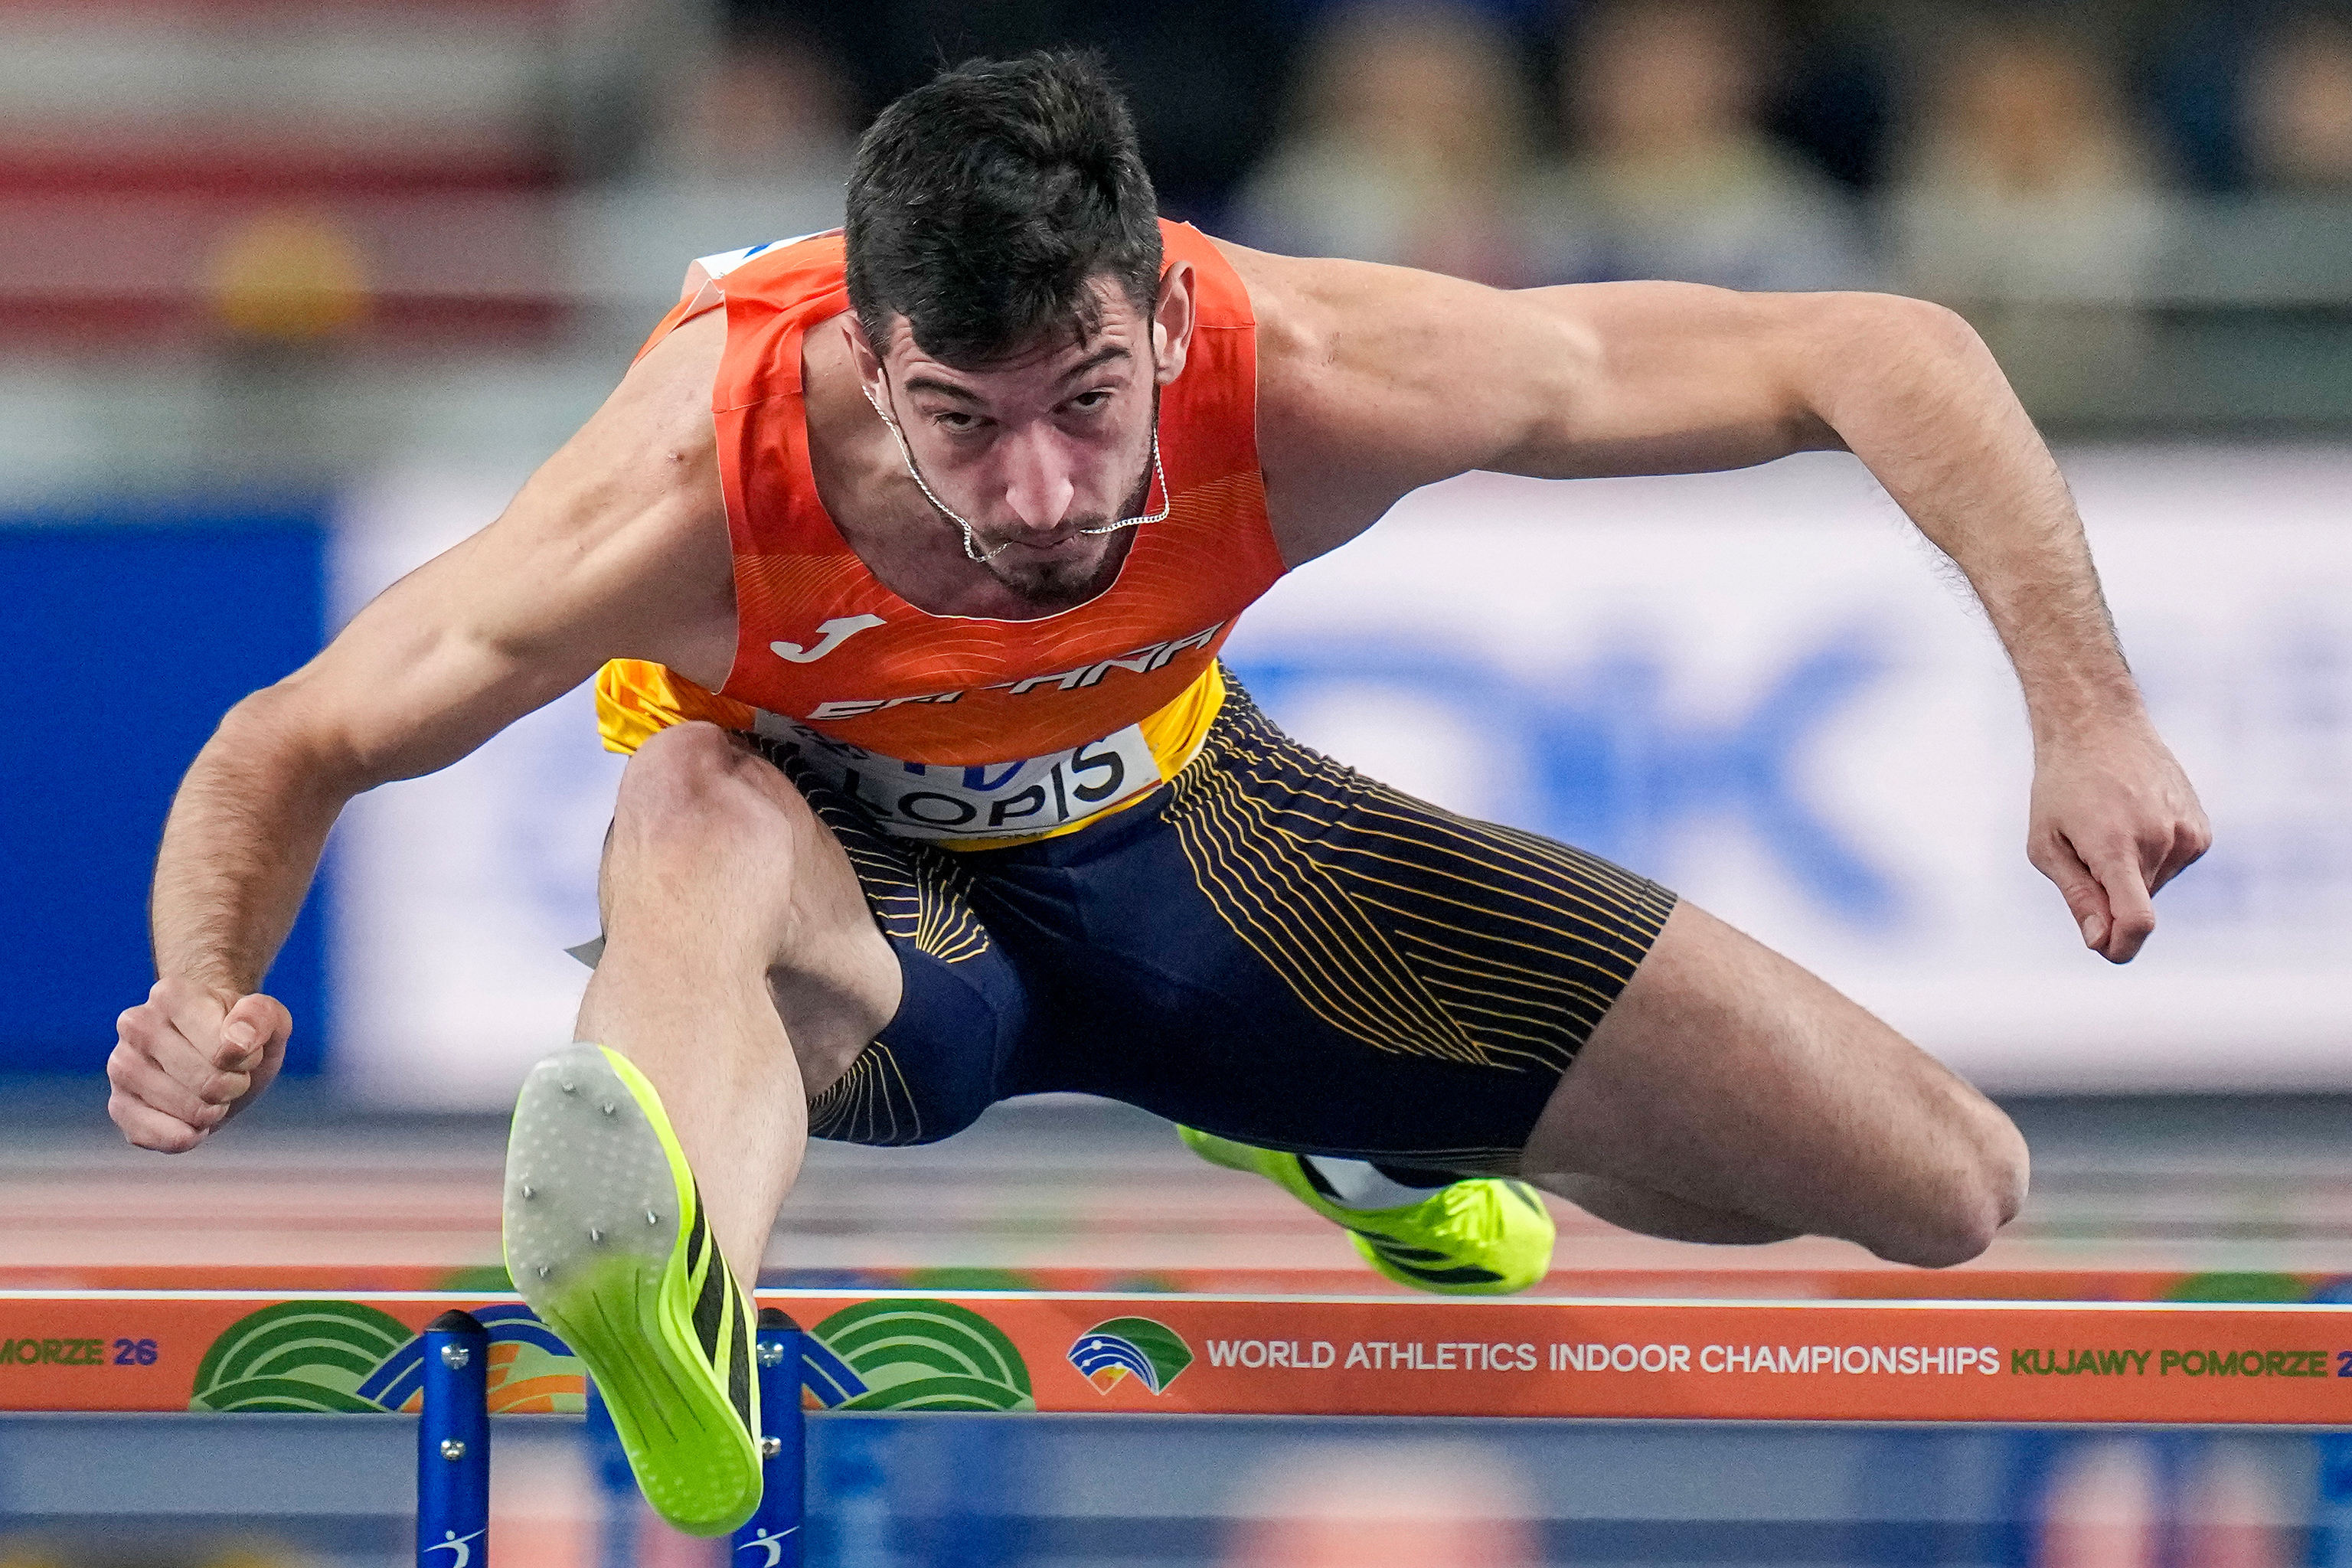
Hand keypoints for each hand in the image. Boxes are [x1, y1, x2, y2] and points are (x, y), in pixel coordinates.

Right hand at [108, 978, 290, 1151]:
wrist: (215, 1052)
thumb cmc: (240, 1033)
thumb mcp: (269, 1018)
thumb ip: (262, 1018)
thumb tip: (236, 1043)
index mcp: (171, 994)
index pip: (224, 1048)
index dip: (249, 1058)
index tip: (243, 1049)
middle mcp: (135, 1025)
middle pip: (207, 1082)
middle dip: (232, 1087)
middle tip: (230, 1074)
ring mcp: (121, 1067)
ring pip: (186, 1110)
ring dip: (213, 1112)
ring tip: (210, 1092)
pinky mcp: (118, 1105)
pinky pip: (156, 1136)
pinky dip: (187, 1137)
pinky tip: (193, 1123)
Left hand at [2026, 718, 2210, 963]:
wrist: (2099, 726)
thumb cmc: (2061, 787)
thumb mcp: (2047, 844)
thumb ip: (2077, 896)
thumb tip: (2100, 943)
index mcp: (2118, 847)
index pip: (2137, 920)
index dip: (2124, 946)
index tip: (2109, 951)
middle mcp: (2161, 841)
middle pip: (2136, 904)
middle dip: (2109, 896)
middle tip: (2084, 850)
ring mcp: (2187, 835)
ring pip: (2154, 886)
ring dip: (2129, 874)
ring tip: (2109, 826)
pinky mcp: (2201, 831)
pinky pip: (2171, 866)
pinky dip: (2150, 859)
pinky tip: (2133, 821)